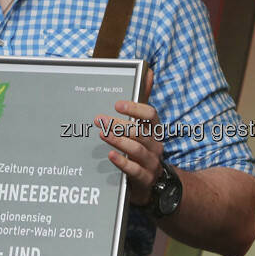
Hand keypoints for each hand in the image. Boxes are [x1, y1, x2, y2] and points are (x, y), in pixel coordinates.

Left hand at [95, 68, 162, 205]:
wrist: (154, 184)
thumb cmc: (144, 149)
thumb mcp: (145, 125)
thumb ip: (143, 99)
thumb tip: (148, 71)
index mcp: (155, 131)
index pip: (151, 116)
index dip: (135, 109)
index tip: (117, 104)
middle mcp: (156, 145)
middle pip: (141, 132)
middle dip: (120, 125)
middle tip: (98, 119)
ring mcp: (151, 163)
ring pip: (137, 149)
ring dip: (119, 140)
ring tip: (102, 134)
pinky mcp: (144, 180)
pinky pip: (135, 170)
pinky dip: (122, 162)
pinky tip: (110, 155)